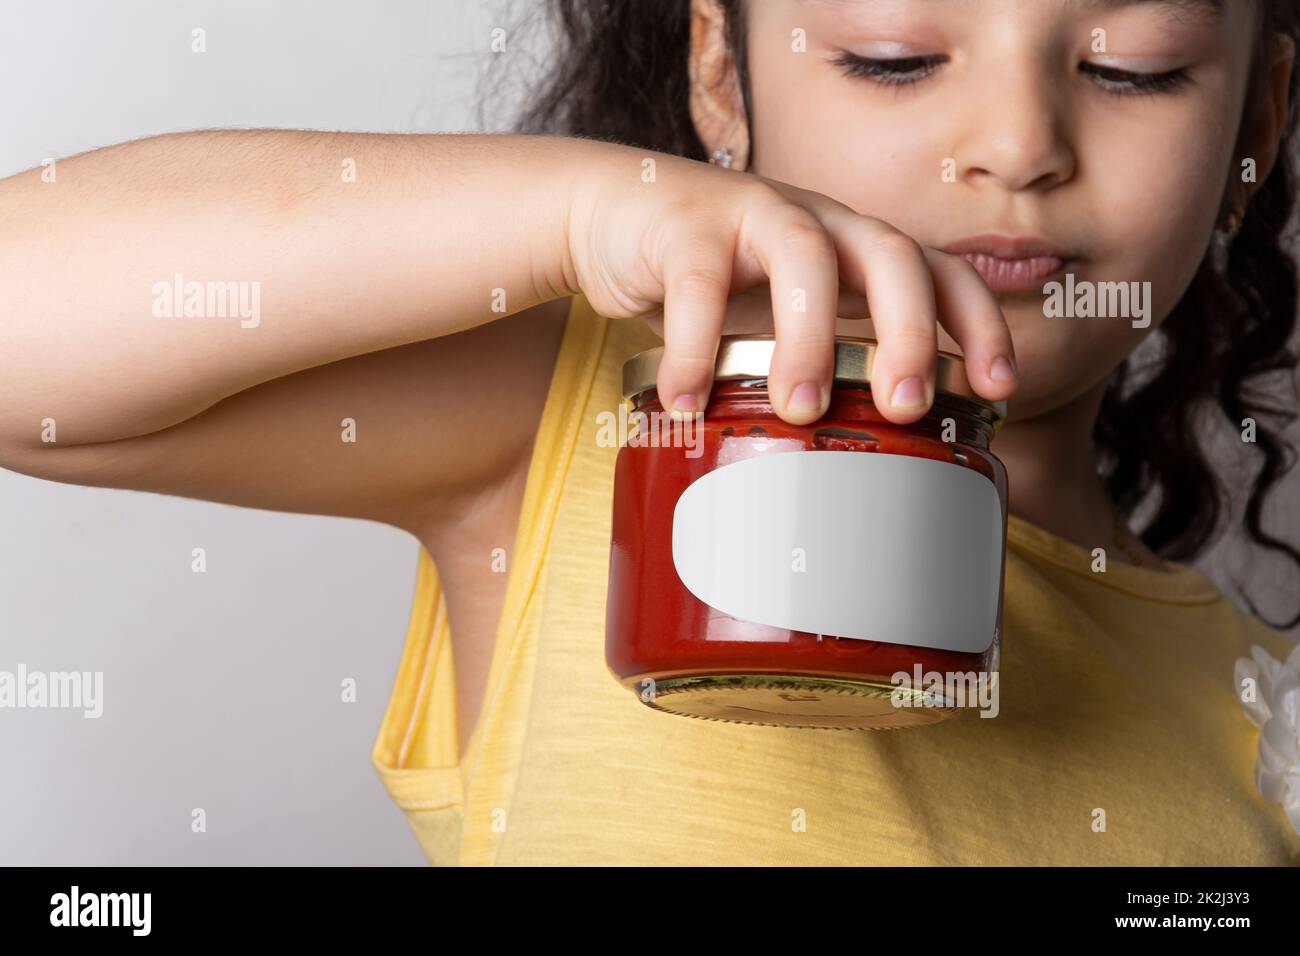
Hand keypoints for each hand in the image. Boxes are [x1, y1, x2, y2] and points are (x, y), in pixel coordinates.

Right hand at [565, 142, 1016, 424]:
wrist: (615, 213)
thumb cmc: (715, 279)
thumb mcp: (782, 316)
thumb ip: (824, 360)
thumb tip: (861, 466)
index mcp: (855, 248)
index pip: (942, 271)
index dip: (978, 325)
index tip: (997, 390)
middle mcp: (820, 222)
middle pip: (892, 255)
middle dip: (909, 332)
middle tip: (903, 405)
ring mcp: (754, 215)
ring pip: (805, 258)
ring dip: (809, 338)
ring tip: (798, 408)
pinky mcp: (685, 225)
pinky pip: (698, 284)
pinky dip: (694, 347)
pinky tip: (685, 402)